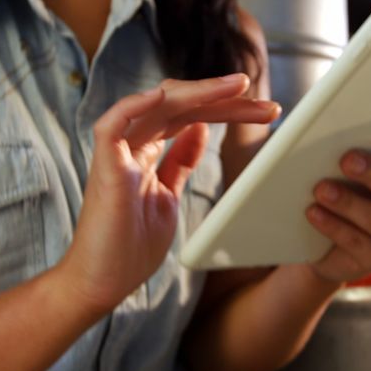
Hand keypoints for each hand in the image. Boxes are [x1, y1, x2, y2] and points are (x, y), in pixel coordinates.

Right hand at [60, 74, 279, 312]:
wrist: (103, 283)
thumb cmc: (130, 246)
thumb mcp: (169, 196)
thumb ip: (180, 162)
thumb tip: (199, 129)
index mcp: (148, 152)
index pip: (190, 116)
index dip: (227, 110)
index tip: (265, 112)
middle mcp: (132, 146)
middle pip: (180, 106)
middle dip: (224, 100)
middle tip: (268, 106)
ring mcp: (118, 154)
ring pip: (155, 105)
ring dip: (199, 92)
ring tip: (237, 88)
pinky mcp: (104, 168)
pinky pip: (112, 125)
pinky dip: (134, 106)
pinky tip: (164, 96)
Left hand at [305, 106, 370, 282]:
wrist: (323, 244)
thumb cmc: (341, 190)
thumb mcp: (348, 166)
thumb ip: (347, 139)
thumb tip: (301, 110)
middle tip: (347, 159)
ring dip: (349, 203)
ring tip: (321, 189)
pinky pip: (356, 243)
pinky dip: (333, 226)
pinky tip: (313, 213)